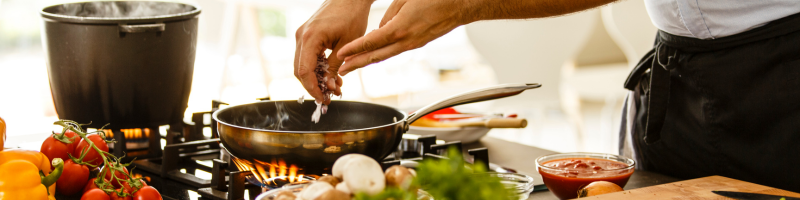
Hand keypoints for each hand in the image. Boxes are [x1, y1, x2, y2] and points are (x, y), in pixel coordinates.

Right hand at [295, 0, 372, 103]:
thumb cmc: (352, 16)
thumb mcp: (347, 45)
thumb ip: (335, 67)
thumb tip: (329, 87)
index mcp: (310, 38)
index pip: (304, 71)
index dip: (312, 88)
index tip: (323, 99)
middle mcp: (301, 36)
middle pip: (300, 70)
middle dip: (314, 86)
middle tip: (329, 97)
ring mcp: (302, 35)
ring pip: (303, 65)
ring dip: (316, 78)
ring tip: (335, 87)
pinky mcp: (307, 35)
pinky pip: (307, 56)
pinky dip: (317, 68)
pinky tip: (331, 75)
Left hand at [336, 0, 473, 75]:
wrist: (460, 6)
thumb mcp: (405, 0)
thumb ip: (389, 15)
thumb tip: (380, 28)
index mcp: (400, 29)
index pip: (371, 42)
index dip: (354, 49)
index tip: (341, 54)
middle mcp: (406, 41)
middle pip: (376, 56)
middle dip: (357, 64)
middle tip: (341, 70)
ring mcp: (413, 44)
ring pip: (386, 55)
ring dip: (368, 61)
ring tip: (353, 65)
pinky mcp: (419, 43)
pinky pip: (396, 50)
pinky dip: (382, 53)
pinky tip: (374, 53)